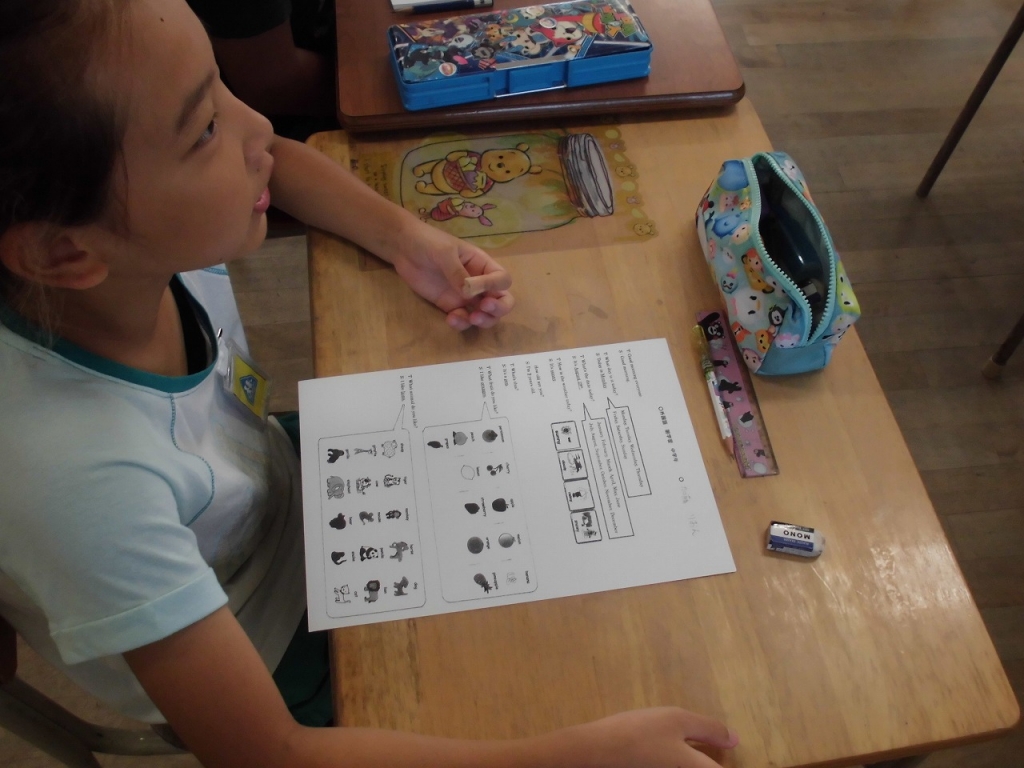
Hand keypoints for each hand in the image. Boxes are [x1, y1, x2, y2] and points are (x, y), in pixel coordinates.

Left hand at [390, 220, 513, 330]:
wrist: (403, 248)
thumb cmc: (428, 242)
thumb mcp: (445, 252)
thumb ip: (457, 272)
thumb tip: (469, 294)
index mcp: (482, 265)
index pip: (502, 280)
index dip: (494, 286)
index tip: (474, 287)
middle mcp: (479, 282)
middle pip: (502, 300)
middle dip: (498, 309)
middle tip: (483, 310)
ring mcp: (465, 296)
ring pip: (485, 314)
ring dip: (483, 320)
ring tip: (470, 319)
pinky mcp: (450, 305)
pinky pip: (463, 319)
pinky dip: (462, 323)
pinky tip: (450, 319)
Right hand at [548, 707, 738, 767]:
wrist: (597, 751)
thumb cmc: (641, 732)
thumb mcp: (677, 720)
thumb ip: (709, 729)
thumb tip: (734, 739)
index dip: (724, 760)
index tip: (725, 749)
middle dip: (710, 762)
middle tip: (708, 746)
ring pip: (687, 767)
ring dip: (691, 760)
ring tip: (686, 746)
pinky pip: (671, 767)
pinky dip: (674, 761)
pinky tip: (662, 750)